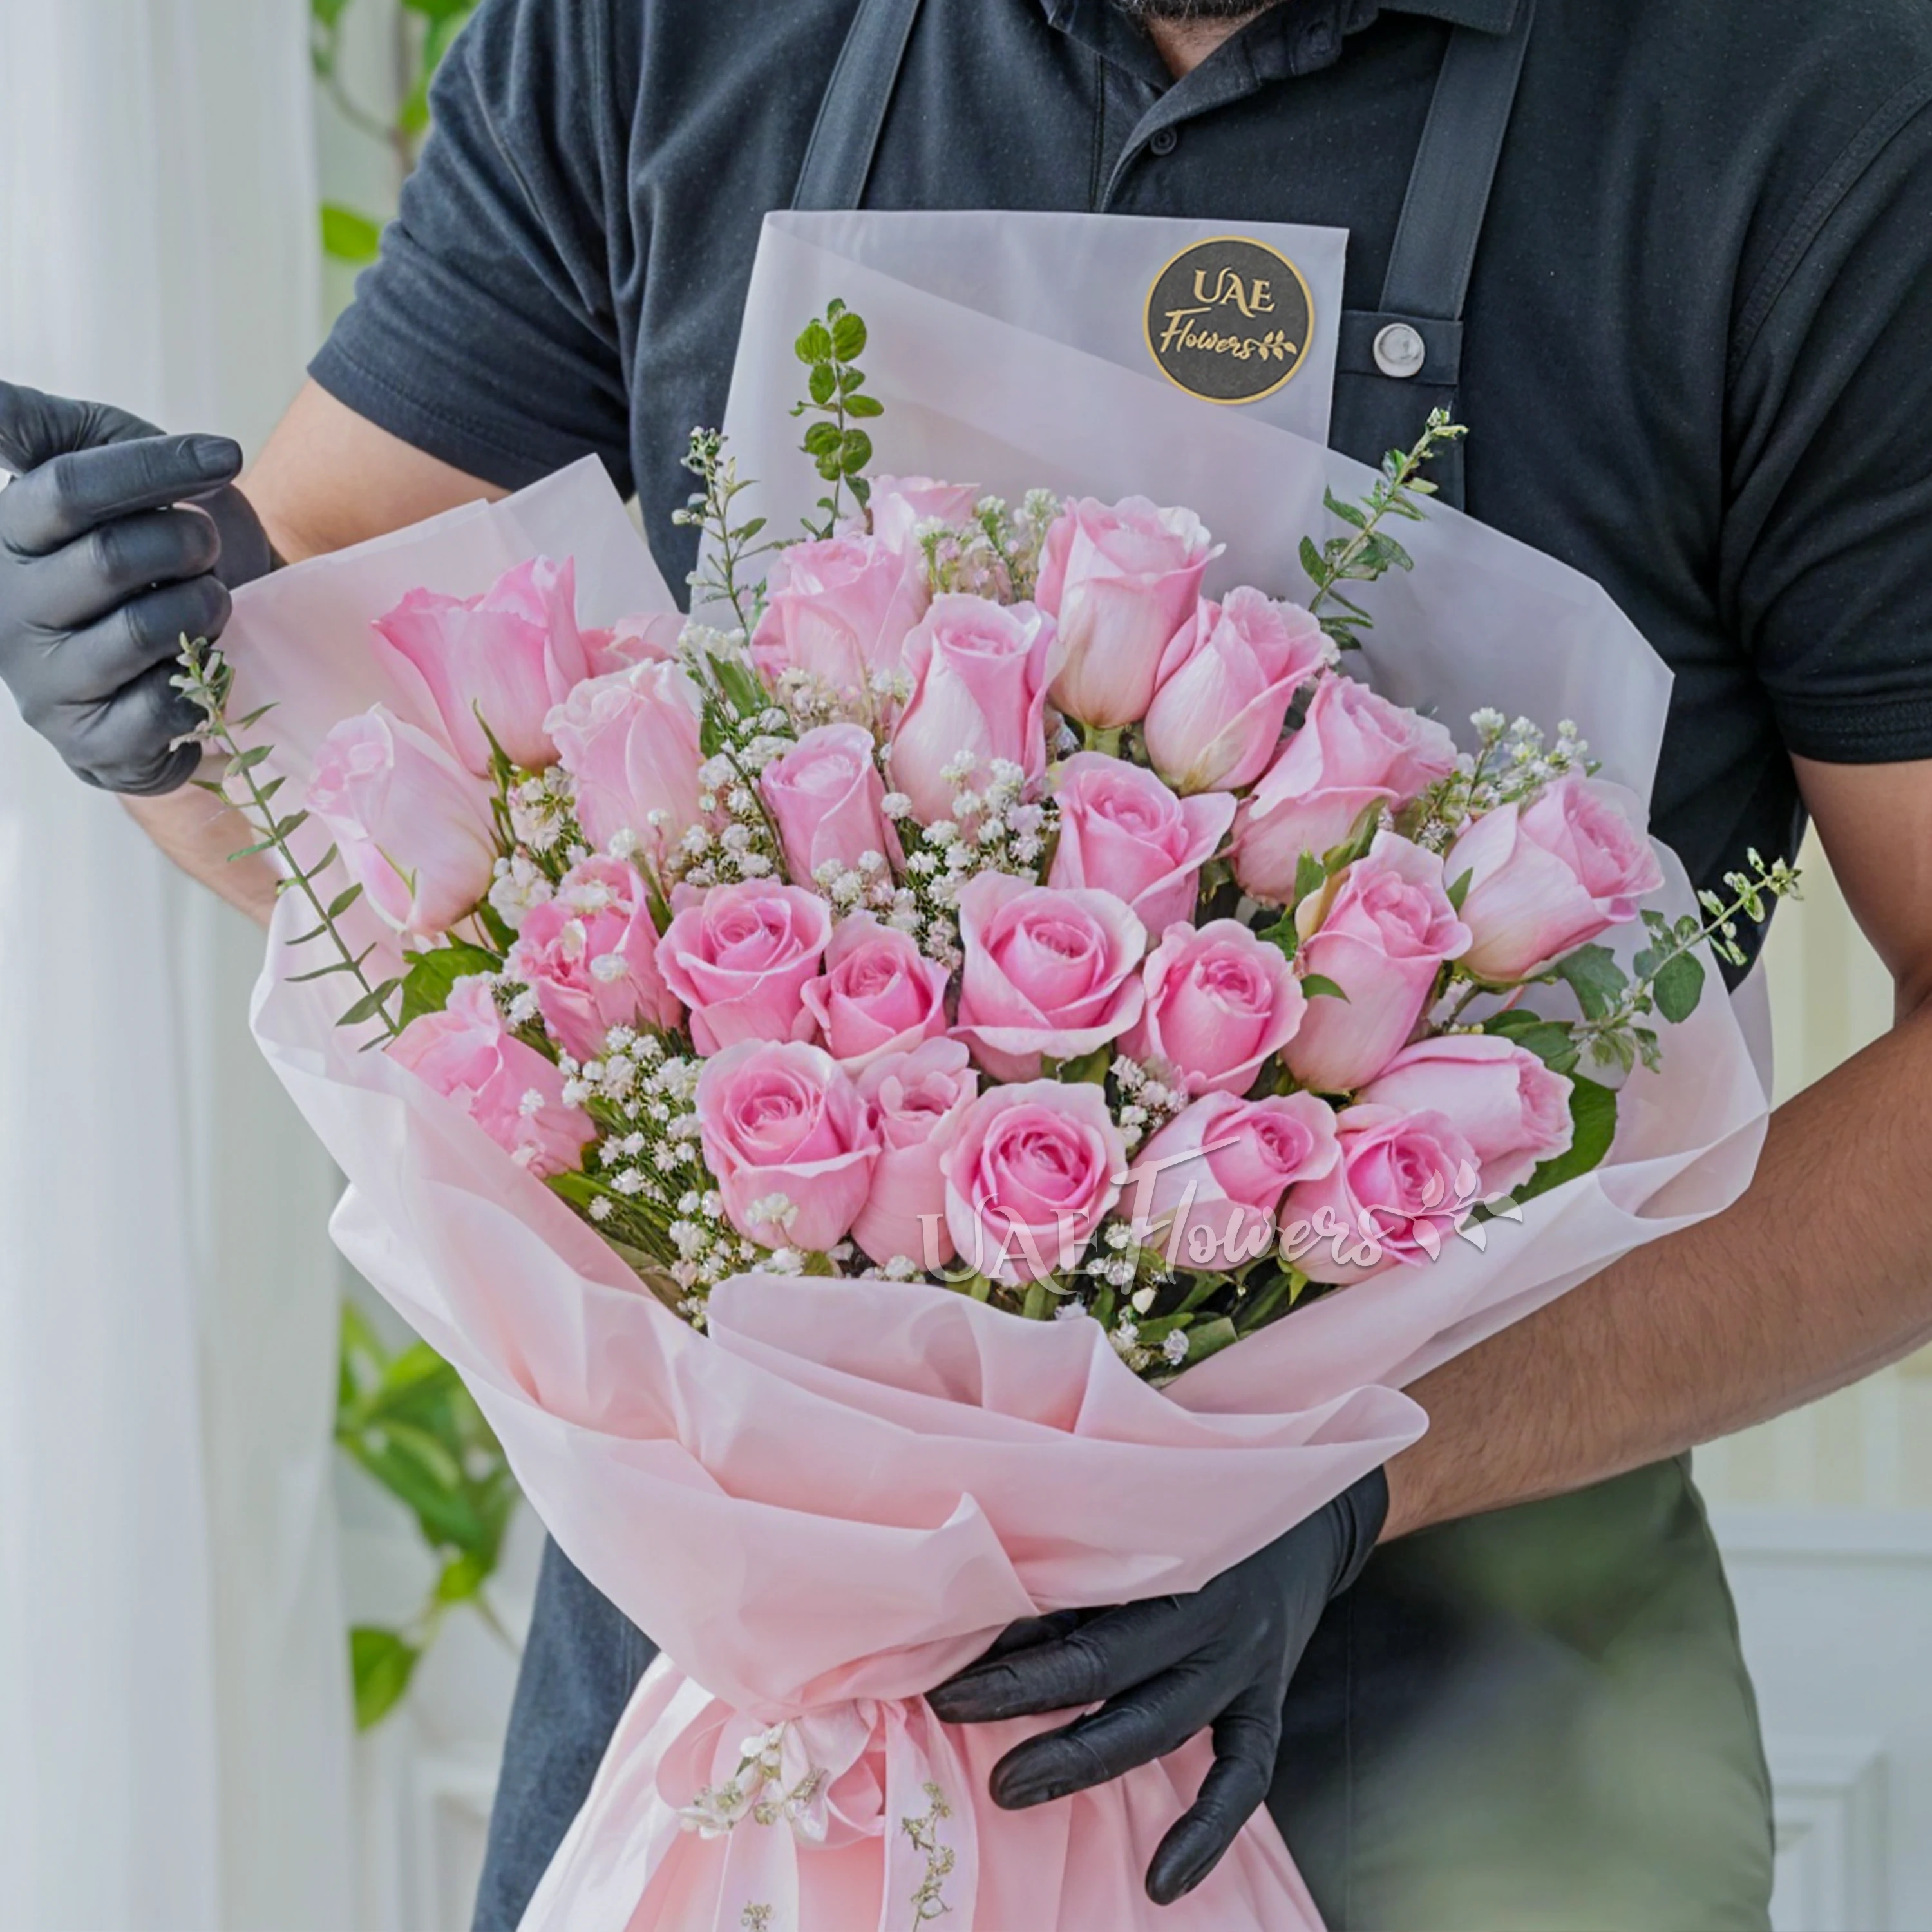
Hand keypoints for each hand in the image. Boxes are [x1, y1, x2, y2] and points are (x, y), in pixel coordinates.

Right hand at [0, 381, 275, 793]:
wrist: (199, 640)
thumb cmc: (152, 539)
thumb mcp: (103, 462)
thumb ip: (44, 429)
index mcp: (10, 534)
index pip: (68, 487)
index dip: (156, 468)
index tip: (228, 456)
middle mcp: (11, 609)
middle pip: (114, 558)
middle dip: (190, 544)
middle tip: (208, 549)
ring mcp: (45, 682)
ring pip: (145, 630)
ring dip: (205, 607)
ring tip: (210, 602)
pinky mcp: (89, 743)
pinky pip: (163, 708)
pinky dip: (204, 681)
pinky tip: (199, 663)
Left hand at [927, 1469, 1387, 1905]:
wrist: (1310, 1501)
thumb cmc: (1196, 1501)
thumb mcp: (1141, 1519)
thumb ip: (1076, 1574)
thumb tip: (986, 1631)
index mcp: (1168, 1555)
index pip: (1083, 1622)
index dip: (1013, 1665)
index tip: (945, 1693)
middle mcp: (1207, 1611)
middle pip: (1114, 1676)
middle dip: (1035, 1721)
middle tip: (973, 1760)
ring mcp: (1245, 1657)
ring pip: (1162, 1724)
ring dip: (1085, 1763)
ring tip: (1012, 1792)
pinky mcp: (1270, 1695)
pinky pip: (1245, 1774)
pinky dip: (1207, 1831)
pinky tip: (1163, 1884)